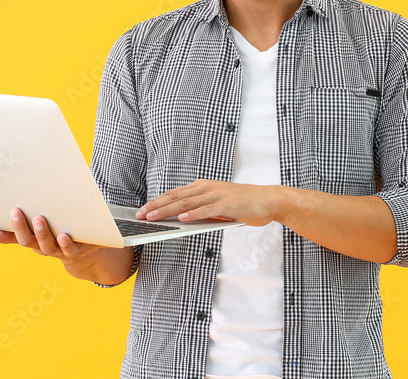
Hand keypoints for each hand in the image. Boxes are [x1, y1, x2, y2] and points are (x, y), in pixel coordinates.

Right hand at [0, 207, 110, 279]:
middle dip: (22, 227)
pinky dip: (67, 243)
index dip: (6, 232)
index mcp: (33, 242)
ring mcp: (60, 250)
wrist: (84, 256)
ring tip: (38, 219)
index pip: (17, 237)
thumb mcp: (38, 234)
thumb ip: (19, 231)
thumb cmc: (57, 238)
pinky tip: (64, 236)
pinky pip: (70, 249)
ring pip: (49, 245)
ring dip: (42, 233)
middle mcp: (44, 248)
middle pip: (30, 241)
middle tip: (16, 212)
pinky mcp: (78, 250)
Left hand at [135, 179, 284, 226]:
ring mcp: (216, 194)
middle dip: (156, 206)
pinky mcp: (226, 204)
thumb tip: (180, 221)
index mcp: (202, 186)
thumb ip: (200, 210)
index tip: (142, 210)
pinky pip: (206, 209)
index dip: (157, 201)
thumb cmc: (241, 205)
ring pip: (186, 202)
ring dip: (167, 210)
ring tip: (152, 217)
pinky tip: (181, 218)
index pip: (174, 194)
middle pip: (176, 197)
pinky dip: (193, 213)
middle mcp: (206, 187)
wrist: (268, 200)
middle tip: (140, 215)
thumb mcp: (216, 206)